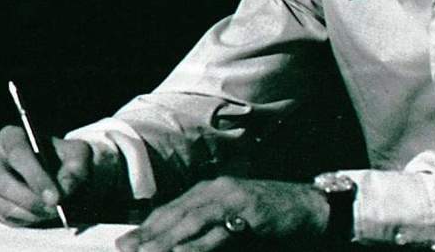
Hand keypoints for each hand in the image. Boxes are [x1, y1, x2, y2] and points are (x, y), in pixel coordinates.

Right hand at [0, 125, 91, 225]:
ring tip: (53, 210)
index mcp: (11, 135)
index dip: (36, 176)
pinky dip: (25, 218)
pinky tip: (41, 212)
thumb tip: (64, 191)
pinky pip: (3, 216)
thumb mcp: (79, 156)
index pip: (18, 153)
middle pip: (3, 181)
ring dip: (31, 211)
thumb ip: (75, 170)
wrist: (60, 172)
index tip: (55, 196)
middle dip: (32, 198)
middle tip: (55, 207)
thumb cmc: (67, 159)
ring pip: (3, 203)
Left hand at [116, 176, 329, 251]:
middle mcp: (218, 189)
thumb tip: (180, 246)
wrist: (309, 206)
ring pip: (191, 220)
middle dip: (149, 234)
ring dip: (166, 239)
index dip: (148, 226)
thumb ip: (208, 229)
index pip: (172, 208)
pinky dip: (198, 244)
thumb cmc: (271, 217)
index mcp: (212, 189)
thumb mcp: (234, 220)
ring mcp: (233, 198)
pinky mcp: (249, 211)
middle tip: (126, 250)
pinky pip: (218, 231)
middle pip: (176, 213)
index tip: (125, 243)